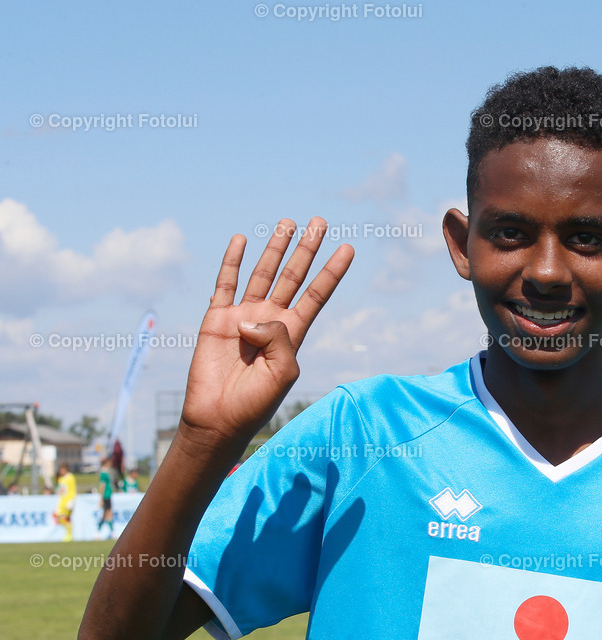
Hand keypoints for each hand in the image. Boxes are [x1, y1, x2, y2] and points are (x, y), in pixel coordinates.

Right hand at [179, 218, 353, 449]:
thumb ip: (278, 339)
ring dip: (275, 249)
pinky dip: (232, 261)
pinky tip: (241, 240)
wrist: (218, 417)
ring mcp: (243, 316)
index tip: (348, 248)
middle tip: (319, 222)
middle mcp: (270, 320)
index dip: (332, 271)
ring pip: (263, 273)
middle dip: (306, 249)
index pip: (317, 294)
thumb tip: (252, 318)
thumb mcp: (283, 372)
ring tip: (287, 223)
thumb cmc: (256, 401)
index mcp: (292, 333)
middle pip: (293, 275)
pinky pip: (225, 284)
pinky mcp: (216, 319)